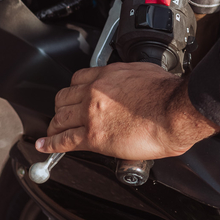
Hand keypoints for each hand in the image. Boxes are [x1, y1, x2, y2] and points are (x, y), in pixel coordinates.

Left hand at [37, 62, 219, 159]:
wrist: (175, 112)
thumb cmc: (169, 95)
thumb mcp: (147, 73)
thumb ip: (133, 78)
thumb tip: (135, 85)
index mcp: (108, 76)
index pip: (79, 79)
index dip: (75, 90)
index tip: (75, 96)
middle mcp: (94, 92)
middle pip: (64, 97)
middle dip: (62, 107)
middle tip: (64, 115)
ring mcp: (90, 114)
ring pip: (59, 118)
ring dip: (55, 126)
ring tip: (53, 132)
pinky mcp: (93, 137)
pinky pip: (63, 140)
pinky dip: (50, 144)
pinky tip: (45, 146)